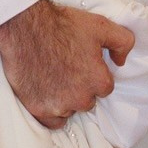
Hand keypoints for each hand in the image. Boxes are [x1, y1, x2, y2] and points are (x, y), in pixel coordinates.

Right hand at [0, 0, 132, 129]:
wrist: (25, 26)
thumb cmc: (62, 25)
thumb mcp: (101, 25)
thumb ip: (123, 42)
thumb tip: (121, 61)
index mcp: (98, 81)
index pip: (105, 87)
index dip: (94, 74)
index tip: (82, 64)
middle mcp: (81, 98)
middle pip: (87, 100)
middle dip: (80, 88)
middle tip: (67, 69)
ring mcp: (59, 106)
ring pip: (70, 110)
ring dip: (65, 99)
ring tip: (54, 77)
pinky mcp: (38, 109)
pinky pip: (53, 121)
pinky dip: (52, 112)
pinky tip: (47, 95)